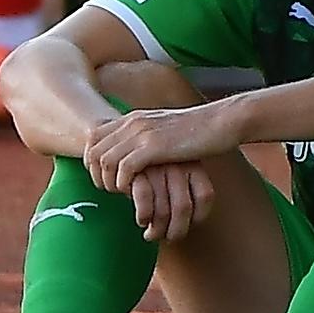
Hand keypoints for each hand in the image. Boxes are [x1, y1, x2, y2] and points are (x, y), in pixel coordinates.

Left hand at [81, 96, 247, 186]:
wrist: (221, 122)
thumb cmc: (197, 132)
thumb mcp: (164, 129)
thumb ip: (145, 137)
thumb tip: (133, 155)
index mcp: (133, 118)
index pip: (93, 137)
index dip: (92, 161)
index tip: (104, 178)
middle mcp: (132, 122)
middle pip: (93, 150)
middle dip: (96, 175)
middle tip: (111, 191)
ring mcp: (142, 133)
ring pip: (104, 161)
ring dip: (110, 182)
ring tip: (123, 194)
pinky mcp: (154, 146)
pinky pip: (124, 168)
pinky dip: (124, 184)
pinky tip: (134, 192)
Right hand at [124, 161, 215, 241]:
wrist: (120, 143)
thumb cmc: (150, 165)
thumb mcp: (174, 171)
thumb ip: (182, 192)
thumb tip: (184, 225)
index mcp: (192, 161)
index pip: (204, 195)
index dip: (199, 216)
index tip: (189, 225)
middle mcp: (175, 162)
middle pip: (183, 208)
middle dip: (176, 231)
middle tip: (168, 237)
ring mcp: (155, 165)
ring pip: (163, 210)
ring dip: (157, 230)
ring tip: (152, 234)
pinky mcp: (133, 167)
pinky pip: (143, 200)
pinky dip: (143, 216)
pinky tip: (141, 220)